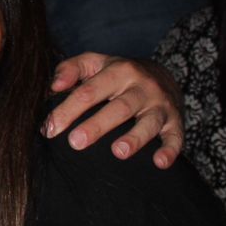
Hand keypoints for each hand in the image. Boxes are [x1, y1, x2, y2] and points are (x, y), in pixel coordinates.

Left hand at [44, 53, 182, 168]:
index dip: (68, 110)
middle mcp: (141, 87)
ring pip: (148, 122)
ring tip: (118, 152)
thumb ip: (70, 69)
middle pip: (118, 107)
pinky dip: (170, 150)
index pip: (89, 91)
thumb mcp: (95, 63)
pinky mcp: (175, 121)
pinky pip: (176, 137)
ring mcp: (160, 105)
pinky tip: (160, 163)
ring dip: (135, 138)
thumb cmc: (117, 73)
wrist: (163, 74)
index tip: (50, 130)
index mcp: (118, 71)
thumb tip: (54, 86)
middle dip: (97, 125)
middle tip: (76, 143)